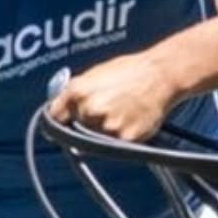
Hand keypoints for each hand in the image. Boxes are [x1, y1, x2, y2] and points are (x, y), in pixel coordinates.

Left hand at [47, 51, 175, 141]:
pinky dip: (122, 137)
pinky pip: (116, 146)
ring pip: (96, 141)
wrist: (162, 75)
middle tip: (107, 110)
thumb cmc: (129, 71)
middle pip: (76, 131)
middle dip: (86, 125)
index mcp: (77, 92)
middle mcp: (90, 110)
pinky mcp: (125, 139)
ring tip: (122, 112)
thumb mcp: (94, 75)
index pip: (55, 118)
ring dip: (105, 133)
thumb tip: (56, 112)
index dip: (60, 122)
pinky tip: (132, 119)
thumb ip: (73, 94)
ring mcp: (107, 126)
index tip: (64, 125)